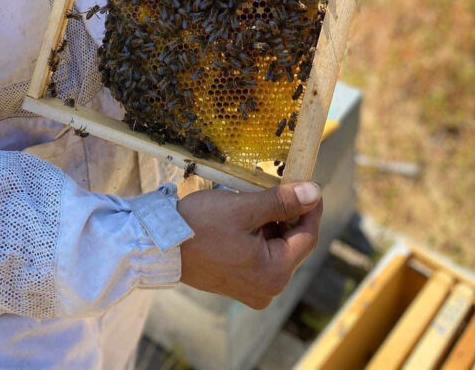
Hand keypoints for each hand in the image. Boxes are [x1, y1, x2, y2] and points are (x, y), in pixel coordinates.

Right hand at [177, 181, 321, 308]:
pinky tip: (245, 218)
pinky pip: (261, 257)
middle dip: (288, 215)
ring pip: (277, 249)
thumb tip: (314, 193)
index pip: (308, 237)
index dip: (311, 207)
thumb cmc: (200, 225)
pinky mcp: (240, 285)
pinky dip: (259, 236)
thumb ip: (281, 202)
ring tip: (255, 201)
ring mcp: (253, 290)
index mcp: (274, 273)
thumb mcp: (244, 208)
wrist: (160, 244)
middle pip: (293, 244)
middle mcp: (268, 289)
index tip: (309, 183)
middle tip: (279, 187)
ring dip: (272, 223)